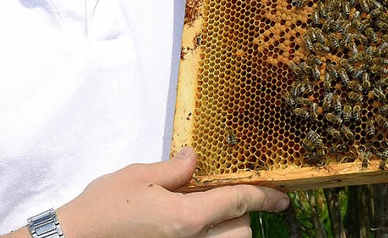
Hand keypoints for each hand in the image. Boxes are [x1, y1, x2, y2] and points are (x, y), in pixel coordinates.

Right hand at [57, 146, 289, 237]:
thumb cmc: (104, 207)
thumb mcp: (139, 176)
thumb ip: (175, 168)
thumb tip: (196, 158)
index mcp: (185, 218)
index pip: (236, 203)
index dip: (263, 196)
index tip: (282, 196)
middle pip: (239, 233)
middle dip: (241, 214)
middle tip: (226, 196)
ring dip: (227, 228)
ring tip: (208, 210)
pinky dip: (210, 235)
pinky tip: (194, 221)